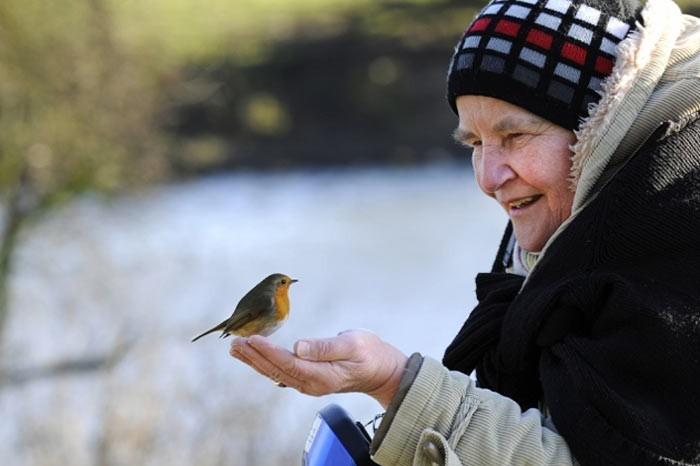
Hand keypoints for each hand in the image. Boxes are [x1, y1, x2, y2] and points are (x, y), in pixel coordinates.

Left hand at [229, 329, 407, 407]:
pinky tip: (256, 356)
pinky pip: (282, 371)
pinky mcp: (309, 378)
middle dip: (254, 356)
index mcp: (321, 376)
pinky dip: (266, 362)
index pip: (288, 363)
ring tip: (237, 348)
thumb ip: (325, 347)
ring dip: (255, 359)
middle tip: (234, 343)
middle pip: (276, 369)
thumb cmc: (370, 354)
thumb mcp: (353, 345)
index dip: (268, 351)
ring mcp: (309, 383)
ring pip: (276, 372)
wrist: (382, 370)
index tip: (252, 339)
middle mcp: (311, 383)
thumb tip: (299, 346)